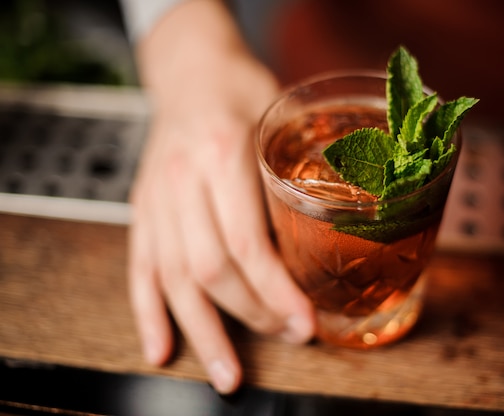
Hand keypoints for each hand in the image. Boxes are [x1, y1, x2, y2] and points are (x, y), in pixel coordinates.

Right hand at [127, 0, 314, 393]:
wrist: (189, 69)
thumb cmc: (239, 89)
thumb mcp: (280, 117)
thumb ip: (298, 173)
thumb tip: (335, 234)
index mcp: (220, 152)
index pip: (247, 243)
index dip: (276, 292)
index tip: (304, 321)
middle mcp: (180, 180)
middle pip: (210, 270)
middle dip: (253, 315)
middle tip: (289, 337)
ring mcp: (155, 199)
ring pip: (173, 280)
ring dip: (203, 333)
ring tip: (227, 375)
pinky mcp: (141, 211)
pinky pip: (139, 270)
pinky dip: (148, 314)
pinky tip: (161, 348)